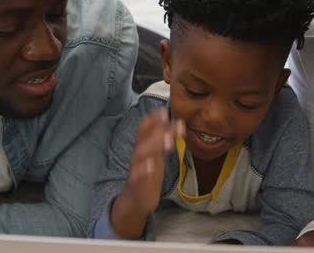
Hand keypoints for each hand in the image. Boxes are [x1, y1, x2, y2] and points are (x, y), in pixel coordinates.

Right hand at [111, 108, 183, 238]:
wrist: (133, 201)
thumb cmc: (147, 175)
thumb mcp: (156, 155)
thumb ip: (165, 139)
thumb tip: (179, 122)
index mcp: (144, 148)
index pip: (144, 130)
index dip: (153, 119)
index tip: (164, 111)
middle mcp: (138, 157)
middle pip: (145, 141)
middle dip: (158, 132)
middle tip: (174, 125)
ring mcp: (136, 172)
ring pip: (140, 157)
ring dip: (152, 147)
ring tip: (169, 143)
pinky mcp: (136, 187)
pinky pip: (137, 179)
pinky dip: (143, 172)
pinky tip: (150, 166)